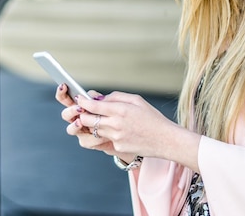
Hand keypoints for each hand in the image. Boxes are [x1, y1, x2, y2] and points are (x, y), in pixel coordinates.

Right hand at [56, 84, 117, 155]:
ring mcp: (81, 131)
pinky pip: (85, 141)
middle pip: (65, 114)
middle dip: (71, 111)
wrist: (126, 133)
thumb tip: (90, 95)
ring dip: (76, 125)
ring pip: (71, 129)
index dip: (62, 92)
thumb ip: (100, 99)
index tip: (63, 85)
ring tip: (82, 122)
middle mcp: (77, 118)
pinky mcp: (88, 142)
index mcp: (80, 105)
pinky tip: (104, 136)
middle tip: (80, 109)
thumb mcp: (112, 103)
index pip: (66, 98)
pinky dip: (94, 138)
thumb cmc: (118, 115)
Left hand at [75, 91, 200, 170]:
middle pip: (87, 120)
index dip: (83, 102)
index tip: (79, 99)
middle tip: (83, 110)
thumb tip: (99, 97)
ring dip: (93, 124)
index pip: (93, 105)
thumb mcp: (136, 100)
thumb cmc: (152, 118)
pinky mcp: (117, 147)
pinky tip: (118, 130)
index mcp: (120, 110)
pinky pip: (106, 138)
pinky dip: (107, 133)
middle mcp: (115, 124)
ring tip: (100, 118)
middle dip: (82, 114)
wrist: (165, 140)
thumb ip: (116, 97)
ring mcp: (115, 137)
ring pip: (94, 130)